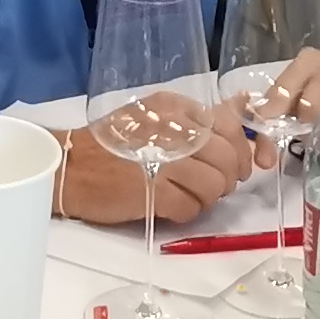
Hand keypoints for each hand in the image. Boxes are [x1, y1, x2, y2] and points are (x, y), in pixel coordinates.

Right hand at [57, 115, 254, 225]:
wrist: (71, 167)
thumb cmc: (114, 143)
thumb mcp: (157, 116)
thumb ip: (199, 118)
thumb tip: (247, 109)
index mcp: (175, 107)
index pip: (231, 124)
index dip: (247, 148)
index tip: (248, 163)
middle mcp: (173, 129)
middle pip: (229, 158)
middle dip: (229, 177)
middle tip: (211, 183)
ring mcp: (164, 161)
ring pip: (216, 185)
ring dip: (208, 196)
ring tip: (187, 193)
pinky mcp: (154, 194)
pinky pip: (193, 208)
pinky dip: (188, 211)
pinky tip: (170, 204)